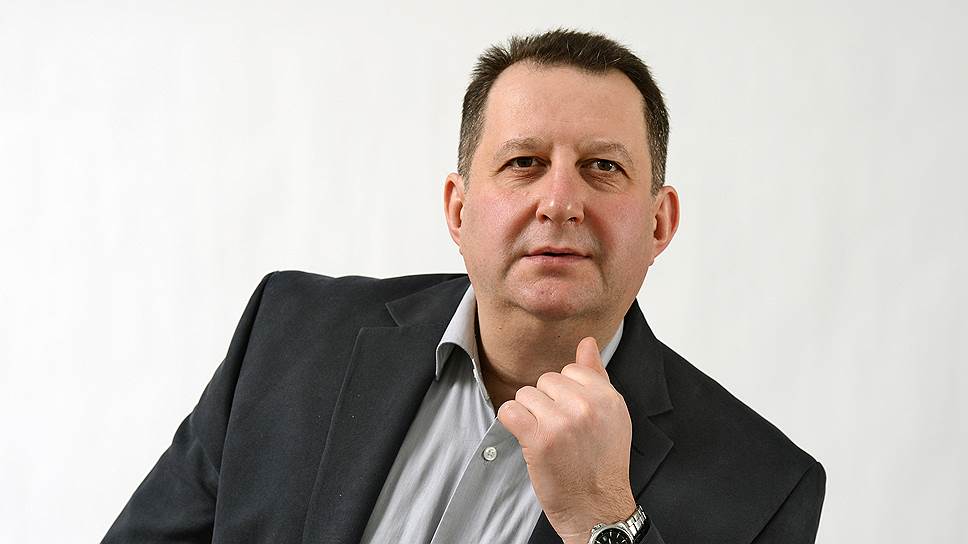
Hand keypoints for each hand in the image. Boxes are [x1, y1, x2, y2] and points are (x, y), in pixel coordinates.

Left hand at [497, 337, 635, 542]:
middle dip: (546, 404)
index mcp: (607, 397)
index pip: (570, 371)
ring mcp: (562, 422)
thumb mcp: (611, 416)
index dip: (564, 394)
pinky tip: (525, 438)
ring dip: (529, 416)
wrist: (596, 508)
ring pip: (525, 395)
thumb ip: (597, 376)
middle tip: (560, 432)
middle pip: (545, 381)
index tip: (571, 417)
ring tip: (546, 439)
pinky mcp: (539, 439)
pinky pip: (509, 411)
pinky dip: (511, 423)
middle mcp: (586, 406)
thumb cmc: (601, 464)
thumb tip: (587, 342)